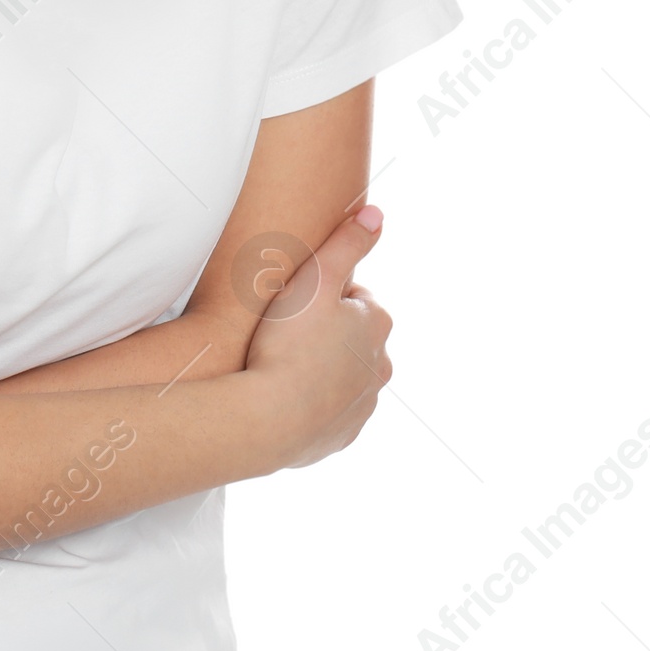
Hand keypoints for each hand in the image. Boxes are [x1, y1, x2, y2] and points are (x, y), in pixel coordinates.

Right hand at [244, 206, 392, 471]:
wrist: (269, 419)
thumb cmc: (288, 342)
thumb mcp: (316, 276)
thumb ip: (347, 243)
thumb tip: (376, 214)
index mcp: (376, 324)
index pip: (353, 296)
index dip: (320, 294)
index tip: (292, 302)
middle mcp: (380, 366)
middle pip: (350, 337)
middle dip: (324, 332)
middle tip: (282, 331)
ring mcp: (363, 405)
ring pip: (340, 375)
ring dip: (318, 368)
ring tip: (278, 365)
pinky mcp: (342, 436)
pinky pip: (328, 412)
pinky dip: (310, 403)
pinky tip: (282, 395)